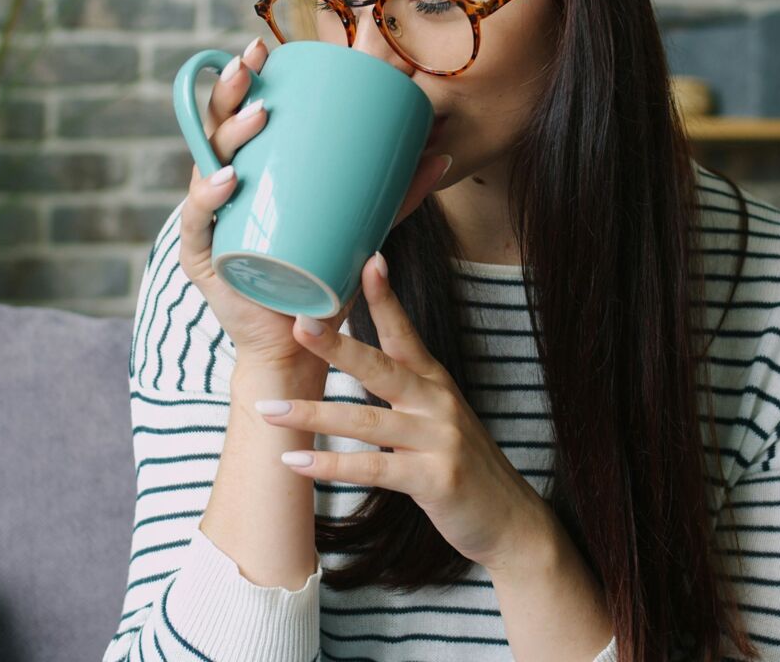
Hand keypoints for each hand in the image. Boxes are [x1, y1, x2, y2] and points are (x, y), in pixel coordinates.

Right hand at [179, 37, 453, 371]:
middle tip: (251, 67)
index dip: (241, 81)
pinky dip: (209, 198)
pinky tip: (230, 180)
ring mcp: (208, 222)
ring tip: (259, 116)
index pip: (237, 118)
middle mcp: (220, 191)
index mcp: (249, 174)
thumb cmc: (323, 281)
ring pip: (202, 167)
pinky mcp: (203, 258)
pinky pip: (198, 222)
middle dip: (227, 93)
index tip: (261, 49)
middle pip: (213, 131)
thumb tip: (441, 155)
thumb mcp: (361, 230)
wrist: (297, 343)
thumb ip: (396, 197)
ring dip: (227, 136)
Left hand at [252, 251, 549, 571]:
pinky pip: (373, 468)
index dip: (386, 297)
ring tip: (269, 410)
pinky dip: (330, 466)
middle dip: (336, 345)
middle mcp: (436, 402)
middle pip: (379, 367)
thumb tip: (355, 361)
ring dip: (312, 415)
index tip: (370, 261)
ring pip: (364, 421)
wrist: (509, 518)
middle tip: (299, 324)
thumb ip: (403, 390)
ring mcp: (437, 440)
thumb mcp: (438, 416)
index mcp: (433, 381)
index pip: (404, 332)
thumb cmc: (461, 462)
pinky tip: (295, 463)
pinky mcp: (433, 479)